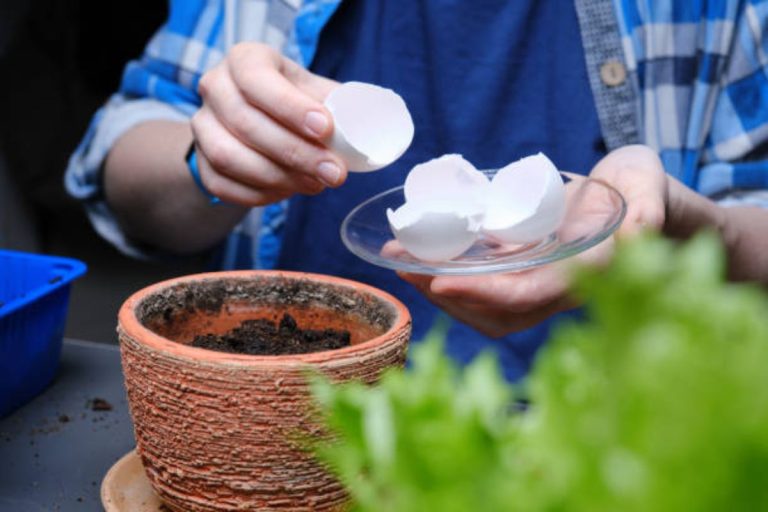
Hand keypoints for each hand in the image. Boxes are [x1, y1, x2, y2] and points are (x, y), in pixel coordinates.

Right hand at [191, 43, 346, 205]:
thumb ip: (337, 104)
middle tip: (333, 173)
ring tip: (315, 185)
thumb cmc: (294, 103)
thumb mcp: (314, 91)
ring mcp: (202, 125)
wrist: (257, 123)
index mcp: (244, 60)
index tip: (325, 128)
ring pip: (228, 156)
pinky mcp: (200, 162)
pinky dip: (259, 194)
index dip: (290, 106)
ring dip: (277, 177)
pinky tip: (288, 192)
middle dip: (295, 153)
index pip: (256, 78)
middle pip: (245, 122)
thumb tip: (366, 127)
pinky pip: (222, 184)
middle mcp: (215, 87)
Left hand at [398, 145, 668, 336]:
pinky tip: (419, 248)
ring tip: (400, 257)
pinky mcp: (524, 264)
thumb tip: (638, 231)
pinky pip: (482, 278)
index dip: (485, 293)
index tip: (442, 282)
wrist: (641, 204)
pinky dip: (449, 268)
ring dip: (439, 284)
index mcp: (582, 275)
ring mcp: (536, 279)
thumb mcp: (649, 192)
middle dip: (447, 295)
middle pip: (494, 310)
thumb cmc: (645, 193)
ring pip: (482, 301)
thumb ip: (645, 211)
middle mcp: (554, 287)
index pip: (529, 295)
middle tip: (403, 266)